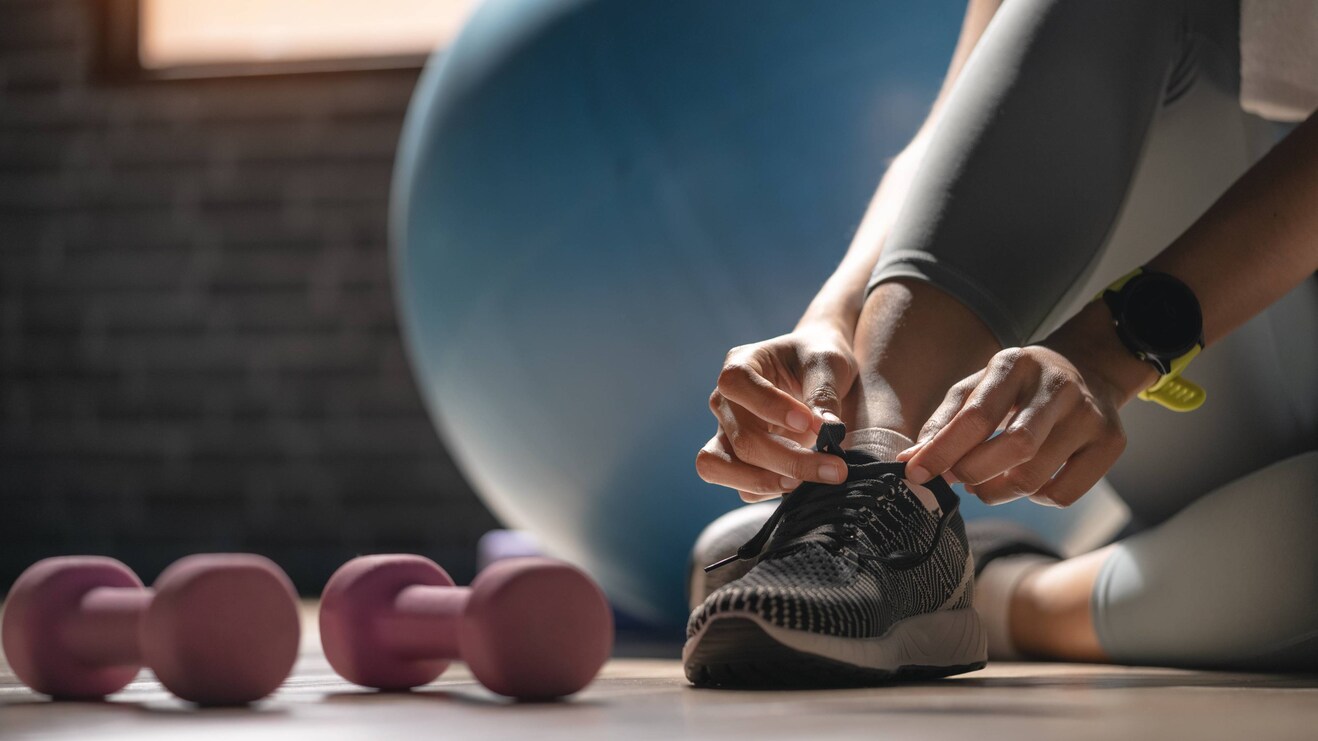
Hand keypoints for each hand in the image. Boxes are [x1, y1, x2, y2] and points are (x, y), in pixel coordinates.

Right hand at [696, 324, 857, 501]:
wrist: (817, 372)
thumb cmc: (818, 359)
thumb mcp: (828, 363)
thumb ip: (824, 393)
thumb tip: (826, 432)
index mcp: (740, 365)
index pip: (737, 384)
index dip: (769, 406)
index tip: (810, 423)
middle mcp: (724, 401)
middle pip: (741, 438)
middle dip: (789, 460)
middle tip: (836, 468)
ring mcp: (725, 433)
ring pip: (721, 467)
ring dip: (767, 481)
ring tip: (808, 484)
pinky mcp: (736, 461)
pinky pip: (741, 487)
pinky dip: (769, 490)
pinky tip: (802, 484)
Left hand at [896, 345, 1127, 506]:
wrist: (1087, 369)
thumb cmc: (1017, 386)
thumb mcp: (978, 388)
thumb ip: (945, 421)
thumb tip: (910, 460)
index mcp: (1015, 365)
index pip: (976, 416)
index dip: (942, 450)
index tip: (914, 473)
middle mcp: (1058, 387)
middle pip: (1015, 447)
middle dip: (974, 473)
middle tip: (957, 480)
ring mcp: (1091, 415)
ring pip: (1036, 477)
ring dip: (998, 491)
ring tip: (984, 483)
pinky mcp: (1112, 442)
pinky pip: (1063, 494)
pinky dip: (1034, 498)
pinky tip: (1025, 481)